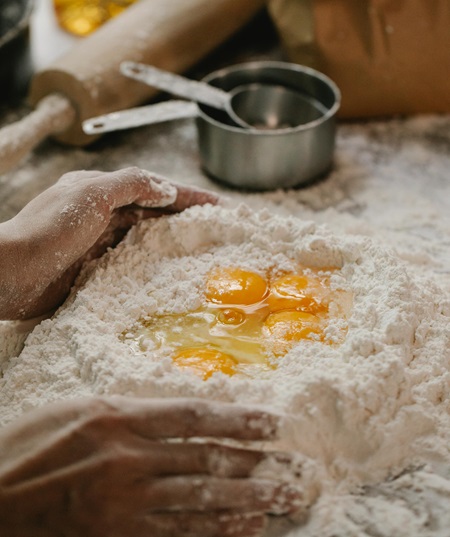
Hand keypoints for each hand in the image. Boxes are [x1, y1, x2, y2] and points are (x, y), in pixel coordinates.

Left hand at [0, 168, 218, 319]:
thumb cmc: (49, 230)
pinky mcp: (95, 271)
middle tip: (215, 227)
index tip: (216, 205)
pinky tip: (169, 273)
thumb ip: (129, 185)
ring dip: (171, 241)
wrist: (12, 273)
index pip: (153, 189)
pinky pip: (132, 264)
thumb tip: (165, 188)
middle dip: (184, 218)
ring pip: (145, 239)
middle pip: (152, 214)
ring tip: (201, 249)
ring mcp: (99, 244)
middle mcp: (101, 215)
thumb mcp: (91, 195)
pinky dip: (152, 266)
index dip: (186, 196)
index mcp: (100, 191)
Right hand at [0, 397, 303, 536]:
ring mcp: (124, 505)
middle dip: (257, 463)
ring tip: (285, 498)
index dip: (238, 419)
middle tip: (295, 466)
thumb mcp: (77, 410)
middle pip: (207, 459)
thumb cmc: (28, 446)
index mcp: (117, 418)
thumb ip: (130, 410)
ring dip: (249, 500)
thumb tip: (178, 412)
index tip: (273, 423)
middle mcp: (127, 460)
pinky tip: (245, 529)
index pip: (194, 416)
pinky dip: (216, 532)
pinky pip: (179, 536)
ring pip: (202, 500)